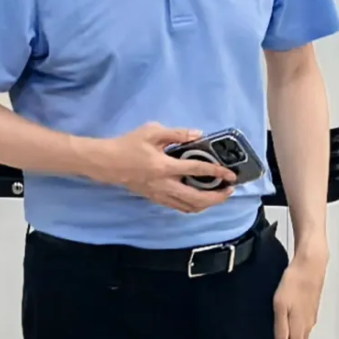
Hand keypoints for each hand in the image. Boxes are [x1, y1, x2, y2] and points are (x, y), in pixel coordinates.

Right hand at [92, 123, 236, 213]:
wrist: (108, 162)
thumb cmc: (129, 144)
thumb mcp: (152, 131)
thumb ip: (177, 134)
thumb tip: (198, 134)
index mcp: (164, 166)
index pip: (196, 170)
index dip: (216, 171)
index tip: (230, 174)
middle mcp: (164, 185)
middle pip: (197, 199)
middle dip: (217, 197)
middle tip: (230, 189)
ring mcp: (160, 195)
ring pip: (188, 207)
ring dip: (207, 204)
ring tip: (218, 195)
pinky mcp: (155, 199)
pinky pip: (179, 207)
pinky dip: (193, 206)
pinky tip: (199, 199)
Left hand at [273, 238, 328, 338]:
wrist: (311, 265)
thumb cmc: (294, 283)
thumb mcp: (280, 305)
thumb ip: (280, 328)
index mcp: (299, 327)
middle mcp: (307, 325)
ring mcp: (311, 317)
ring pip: (303, 336)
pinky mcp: (311, 308)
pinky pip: (305, 326)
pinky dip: (298, 332)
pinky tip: (292, 328)